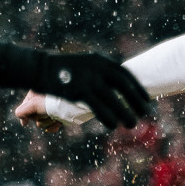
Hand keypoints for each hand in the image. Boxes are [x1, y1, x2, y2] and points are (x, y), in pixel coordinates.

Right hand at [14, 90, 65, 130]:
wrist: (74, 104)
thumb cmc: (53, 100)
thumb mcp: (34, 104)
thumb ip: (23, 111)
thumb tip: (20, 117)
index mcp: (35, 94)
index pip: (25, 107)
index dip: (24, 115)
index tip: (25, 123)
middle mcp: (42, 101)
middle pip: (34, 116)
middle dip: (40, 118)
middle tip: (47, 113)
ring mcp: (51, 109)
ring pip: (42, 122)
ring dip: (48, 121)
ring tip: (56, 116)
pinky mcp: (58, 115)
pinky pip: (50, 126)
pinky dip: (53, 126)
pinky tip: (58, 123)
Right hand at [34, 53, 153, 129]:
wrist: (38, 67)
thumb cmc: (60, 68)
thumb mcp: (83, 63)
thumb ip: (97, 71)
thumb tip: (109, 81)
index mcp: (99, 60)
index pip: (124, 74)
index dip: (137, 88)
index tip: (146, 99)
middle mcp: (97, 68)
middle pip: (123, 86)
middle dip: (136, 100)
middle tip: (146, 113)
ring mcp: (88, 79)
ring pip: (113, 99)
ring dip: (124, 112)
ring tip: (132, 124)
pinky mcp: (78, 90)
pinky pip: (97, 106)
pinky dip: (107, 116)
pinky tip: (112, 125)